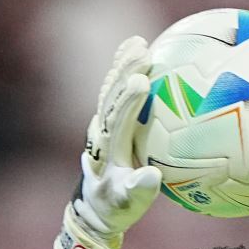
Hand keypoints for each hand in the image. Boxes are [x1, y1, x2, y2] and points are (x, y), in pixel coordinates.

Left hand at [54, 37, 162, 248]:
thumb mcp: (127, 205)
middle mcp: (101, 132)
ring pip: (111, 90)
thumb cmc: (117, 207)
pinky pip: (117, 94)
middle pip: (111, 97)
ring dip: (123, 66)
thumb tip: (152, 176)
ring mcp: (104, 125)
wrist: (96, 207)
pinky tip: (142, 53)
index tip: (142, 82)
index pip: (118, 120)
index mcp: (107, 150)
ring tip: (139, 41)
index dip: (129, 101)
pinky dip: (125, 73)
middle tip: (144, 51)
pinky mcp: (110, 122)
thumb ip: (138, 192)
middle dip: (125, 73)